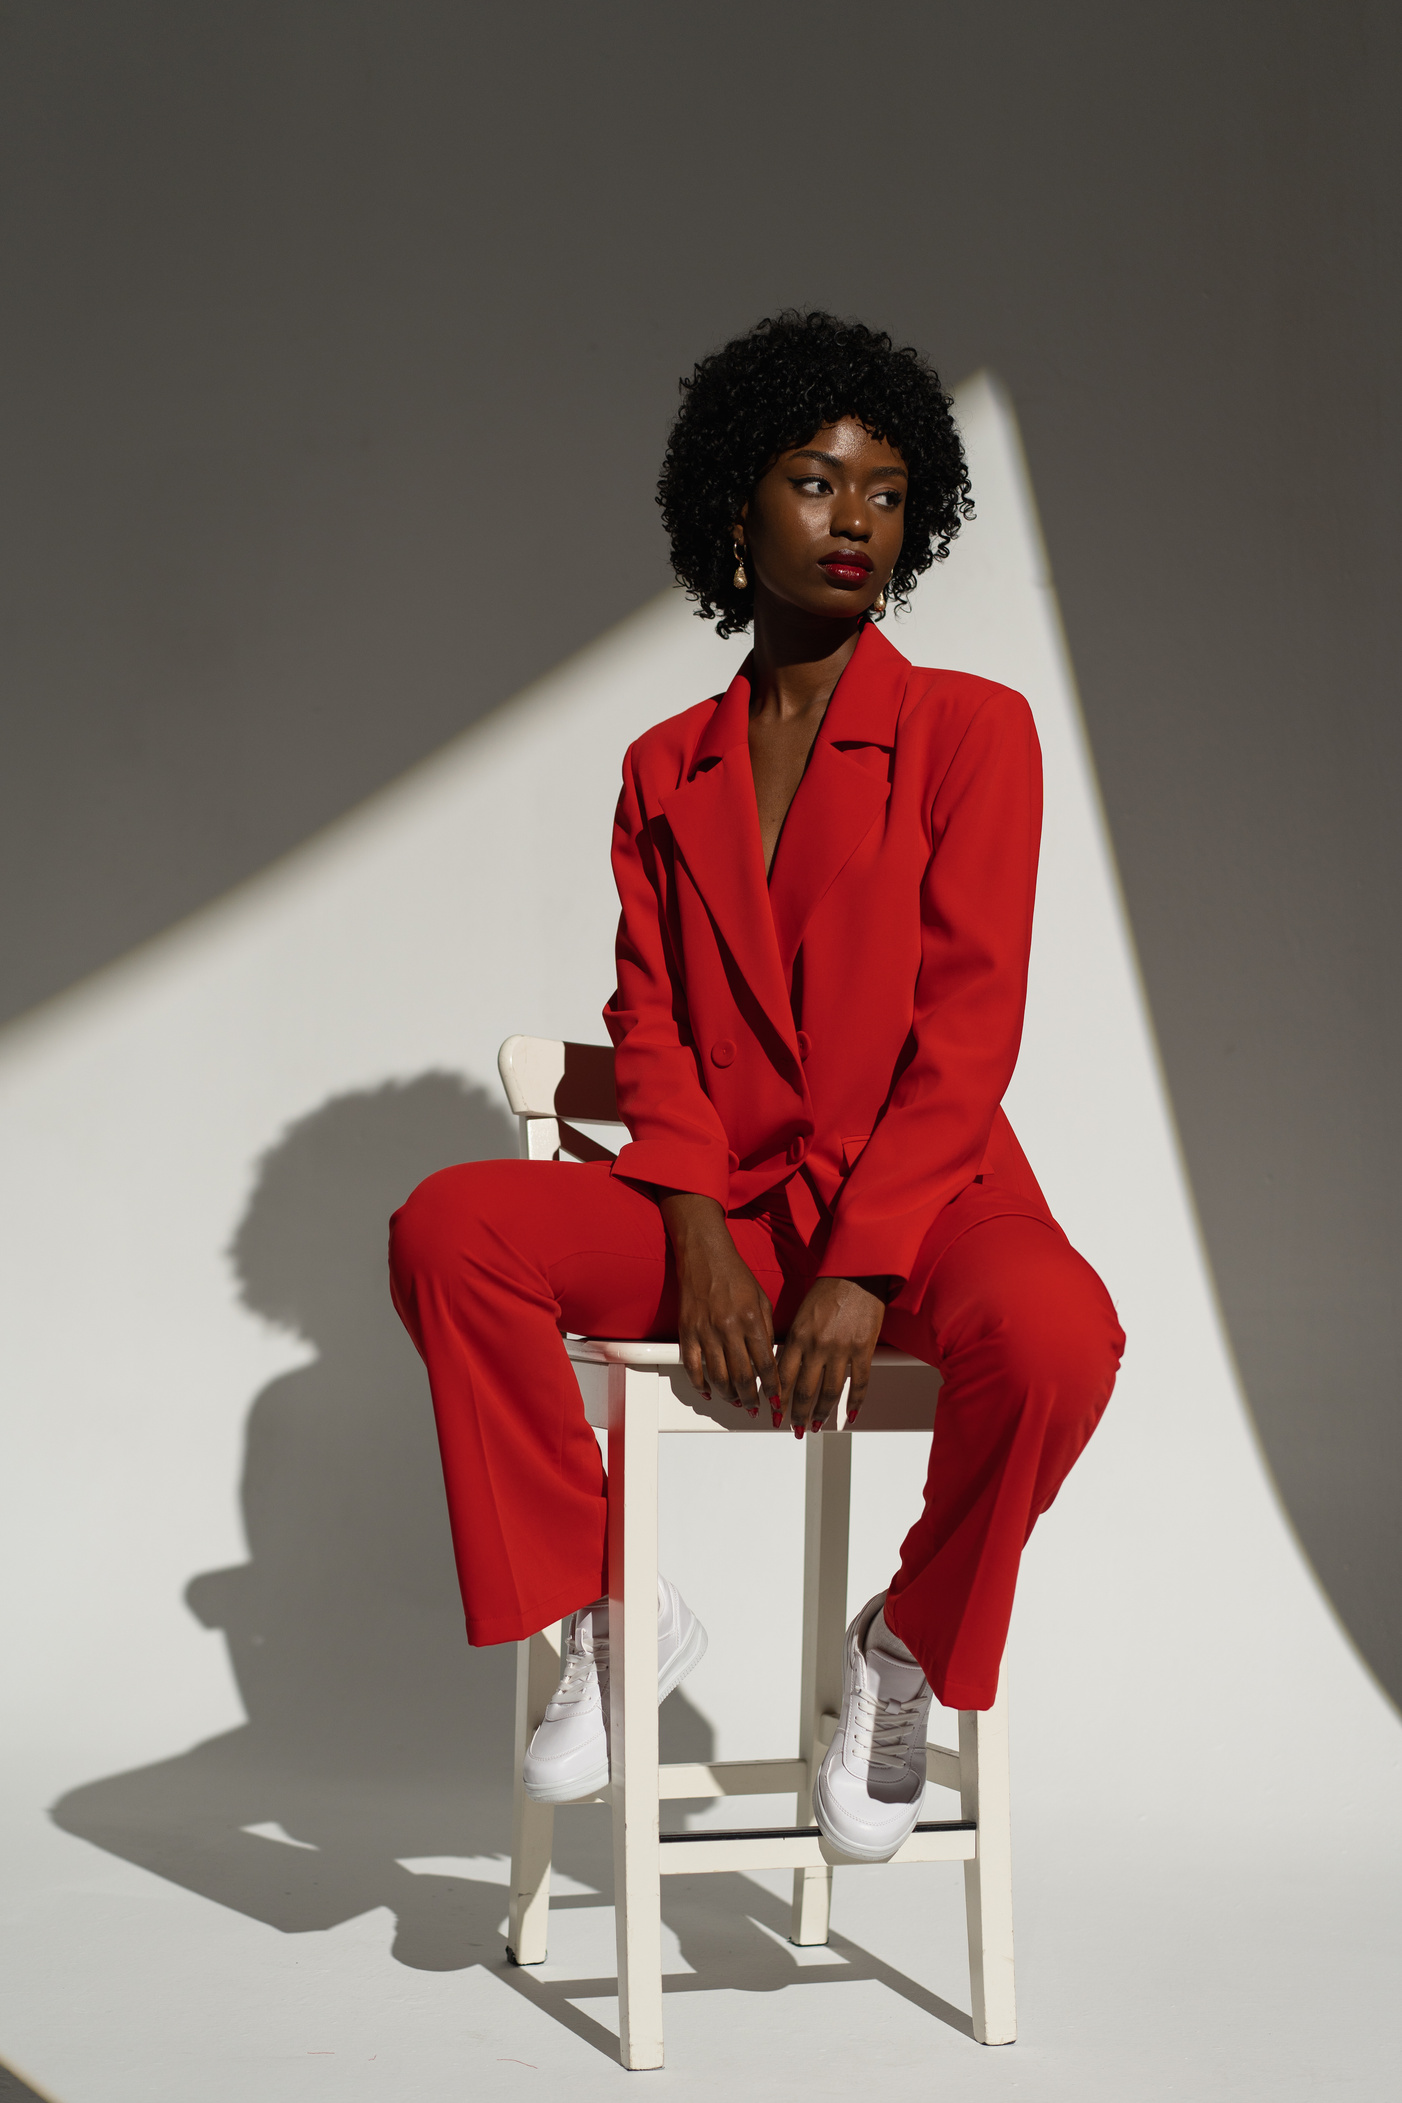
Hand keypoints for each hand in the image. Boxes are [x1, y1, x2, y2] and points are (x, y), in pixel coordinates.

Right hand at [659, 1193, 778, 1416]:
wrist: (704, 1256)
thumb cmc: (735, 1275)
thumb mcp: (762, 1300)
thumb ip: (767, 1331)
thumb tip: (768, 1361)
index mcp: (752, 1320)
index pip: (765, 1364)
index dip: (771, 1387)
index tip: (775, 1399)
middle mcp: (729, 1328)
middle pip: (742, 1376)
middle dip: (750, 1398)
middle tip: (754, 1407)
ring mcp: (705, 1331)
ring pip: (718, 1377)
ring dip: (728, 1395)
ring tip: (736, 1401)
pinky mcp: (687, 1331)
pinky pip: (692, 1367)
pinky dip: (700, 1384)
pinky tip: (709, 1391)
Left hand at [777, 1276, 885, 1433]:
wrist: (857, 1272)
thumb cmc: (828, 1289)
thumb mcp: (802, 1315)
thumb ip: (795, 1342)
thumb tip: (788, 1369)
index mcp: (797, 1336)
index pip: (783, 1377)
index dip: (778, 1400)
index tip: (775, 1413)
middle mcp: (817, 1346)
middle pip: (804, 1390)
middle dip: (797, 1414)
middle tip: (795, 1428)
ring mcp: (841, 1349)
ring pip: (829, 1392)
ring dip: (822, 1413)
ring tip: (817, 1426)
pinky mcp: (863, 1349)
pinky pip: (860, 1383)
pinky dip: (855, 1402)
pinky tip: (850, 1415)